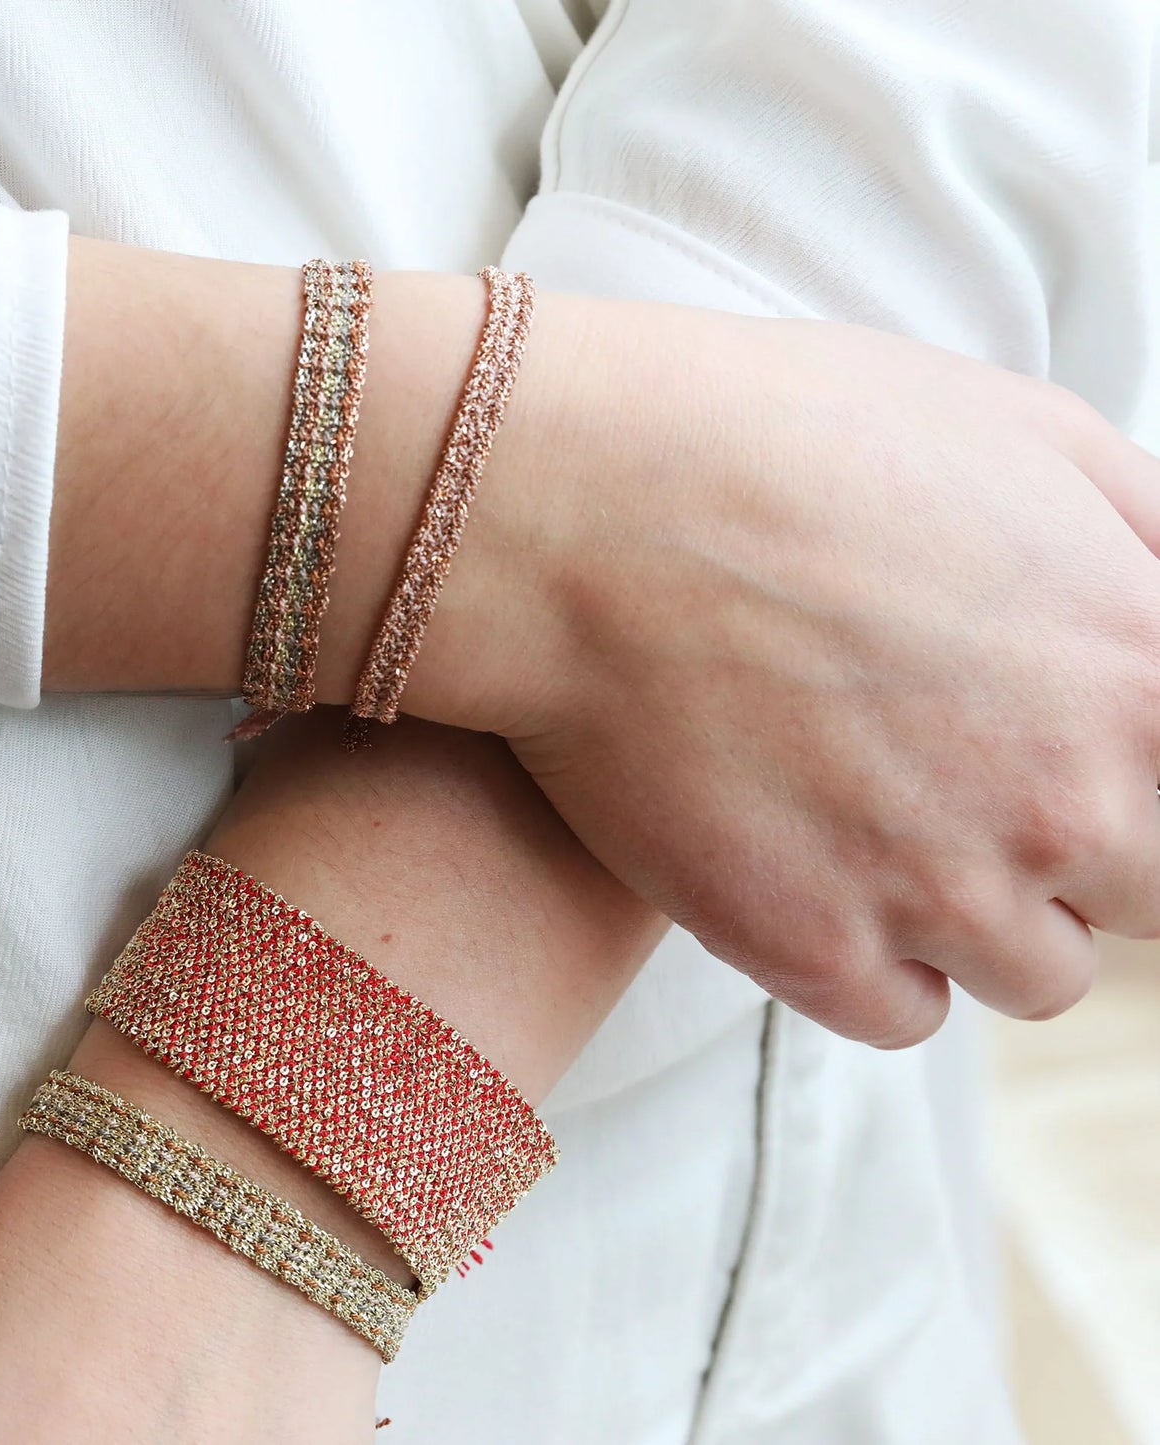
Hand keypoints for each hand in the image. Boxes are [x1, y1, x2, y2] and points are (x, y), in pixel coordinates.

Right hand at [416, 298, 1159, 1046]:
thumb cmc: (791, 442)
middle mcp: (1068, 806)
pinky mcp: (810, 949)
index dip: (1140, 768)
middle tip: (967, 771)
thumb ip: (1146, 538)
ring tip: (882, 821)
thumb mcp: (1025, 429)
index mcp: (1143, 675)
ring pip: (1033, 971)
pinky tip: (817, 873)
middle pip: (1140, 895)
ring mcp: (937, 893)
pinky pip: (904, 1012)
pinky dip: (874, 958)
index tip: (1066, 750)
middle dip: (1077, 843)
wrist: (591, 513)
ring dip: (979, 911)